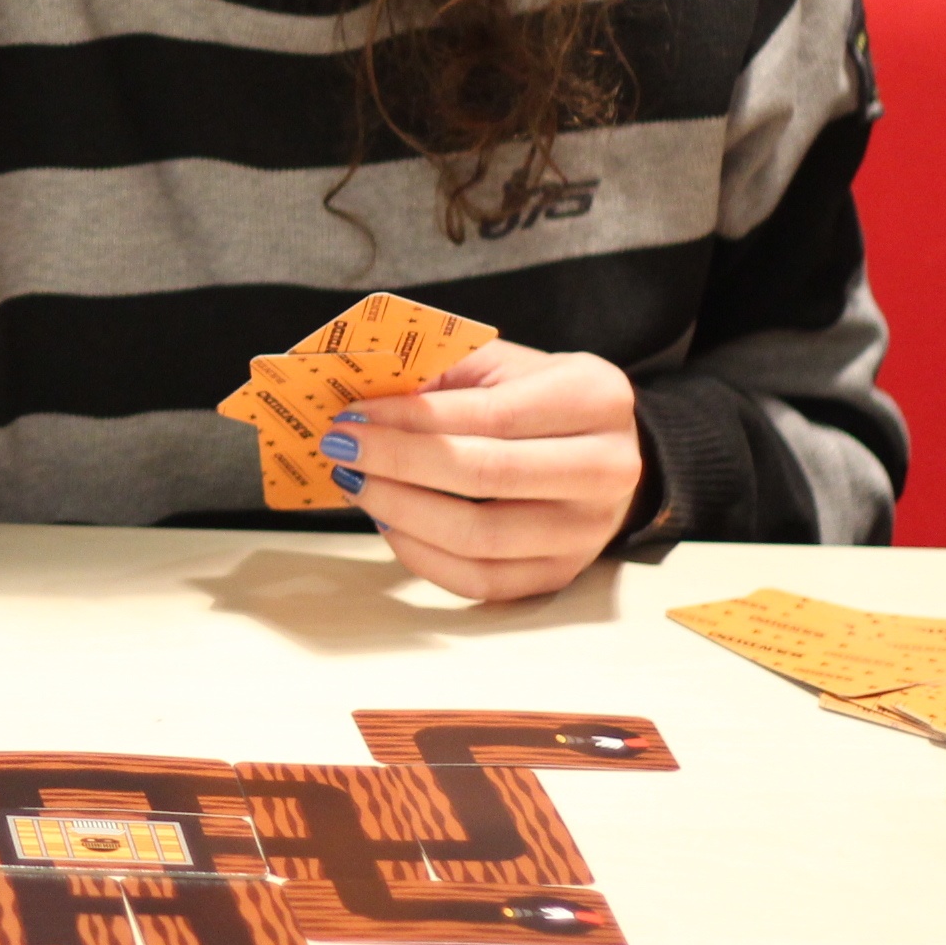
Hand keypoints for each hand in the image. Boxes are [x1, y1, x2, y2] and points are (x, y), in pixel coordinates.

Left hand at [325, 341, 643, 600]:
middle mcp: (606, 470)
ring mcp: (587, 532)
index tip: (352, 415)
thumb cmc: (534, 397)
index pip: (491, 415)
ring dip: (399, 511)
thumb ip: (437, 371)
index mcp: (594, 398)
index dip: (413, 419)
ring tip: (355, 482)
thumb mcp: (498, 364)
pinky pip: (479, 580)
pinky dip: (420, 554)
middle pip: (485, 476)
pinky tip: (386, 521)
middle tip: (340, 447)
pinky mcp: (560, 575)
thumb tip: (357, 396)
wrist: (599, 448)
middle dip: (398, 462)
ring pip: (479, 537)